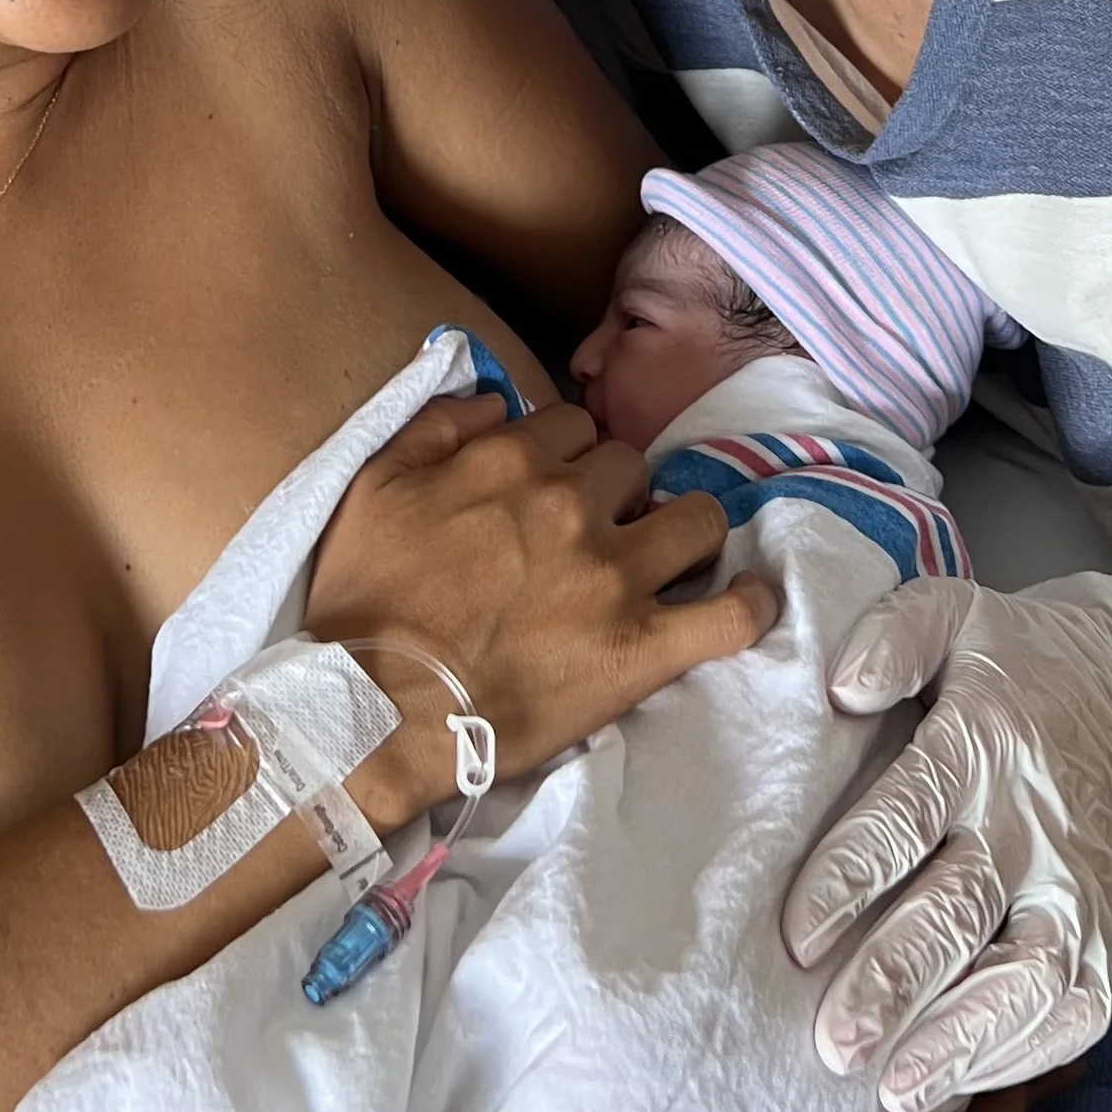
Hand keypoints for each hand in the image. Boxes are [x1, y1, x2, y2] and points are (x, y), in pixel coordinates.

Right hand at [307, 392, 775, 819]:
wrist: (371, 714)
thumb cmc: (362, 604)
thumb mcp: (372, 486)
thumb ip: (435, 424)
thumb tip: (496, 398)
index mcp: (511, 461)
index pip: (574, 425)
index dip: (566, 455)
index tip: (555, 488)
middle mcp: (573, 505)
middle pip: (633, 466)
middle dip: (618, 493)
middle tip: (595, 535)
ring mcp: (616, 576)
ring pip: (697, 519)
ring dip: (684, 532)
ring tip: (666, 561)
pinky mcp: (641, 648)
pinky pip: (729, 615)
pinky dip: (748, 605)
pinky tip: (749, 601)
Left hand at [782, 574, 1111, 1108]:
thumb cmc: (1004, 657)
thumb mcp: (945, 611)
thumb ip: (889, 638)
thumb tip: (840, 686)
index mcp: (981, 739)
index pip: (909, 813)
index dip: (853, 877)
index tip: (797, 938)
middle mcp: (1030, 819)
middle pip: (962, 911)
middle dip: (895, 982)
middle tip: (833, 1043)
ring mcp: (1074, 880)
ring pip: (1028, 977)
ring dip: (962, 1038)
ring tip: (893, 1088)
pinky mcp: (1102, 924)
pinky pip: (1077, 1008)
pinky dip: (1024, 1053)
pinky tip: (961, 1079)